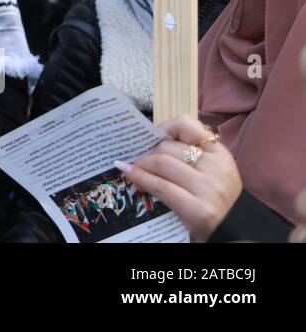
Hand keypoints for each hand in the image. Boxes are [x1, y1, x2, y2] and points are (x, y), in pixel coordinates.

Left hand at [117, 114, 240, 241]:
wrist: (232, 236)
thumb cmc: (213, 201)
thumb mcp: (209, 173)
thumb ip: (188, 155)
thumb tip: (148, 139)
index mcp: (220, 155)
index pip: (186, 124)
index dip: (162, 128)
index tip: (149, 137)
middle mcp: (217, 168)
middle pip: (168, 146)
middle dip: (147, 151)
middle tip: (136, 158)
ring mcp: (209, 188)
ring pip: (161, 162)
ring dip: (140, 164)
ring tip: (131, 167)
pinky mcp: (199, 210)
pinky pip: (160, 186)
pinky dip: (139, 177)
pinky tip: (128, 173)